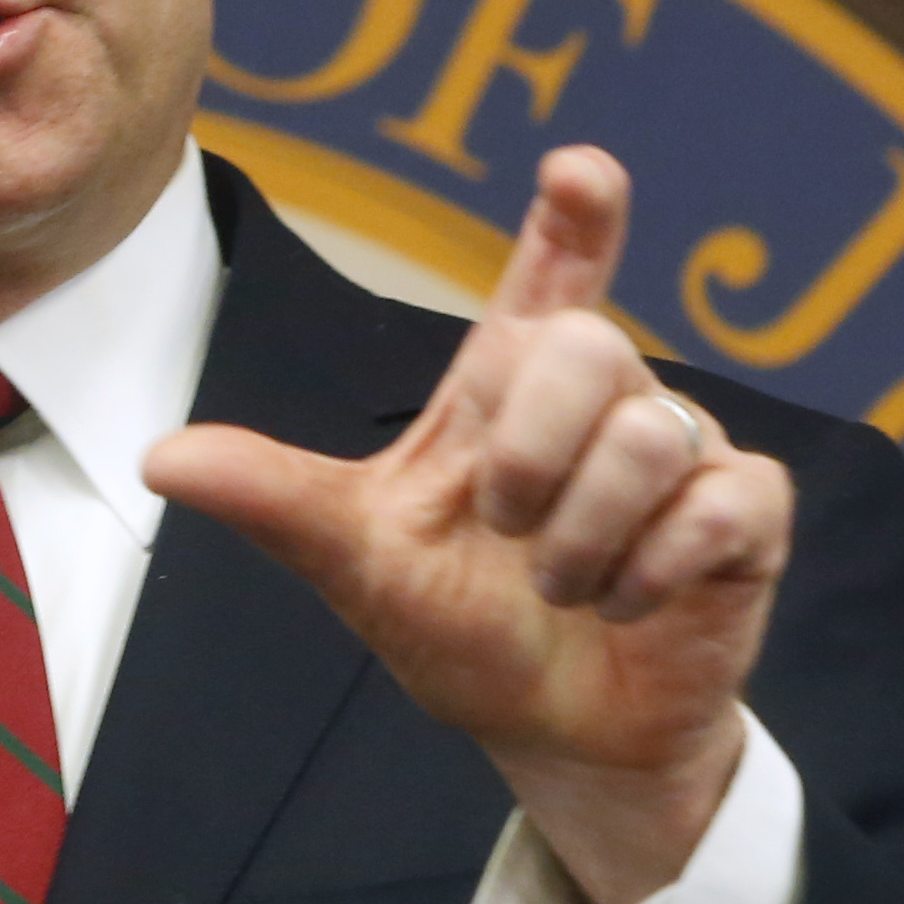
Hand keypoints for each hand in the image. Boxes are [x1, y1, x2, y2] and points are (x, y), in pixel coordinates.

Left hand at [145, 146, 789, 903]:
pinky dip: (658, 568)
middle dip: (533, 453)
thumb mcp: (358, 561)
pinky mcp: (745, 516)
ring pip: (656, 435)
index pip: (552, 275)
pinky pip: (723, 502)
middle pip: (590, 346)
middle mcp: (603, 399)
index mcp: (508, 386)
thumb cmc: (462, 628)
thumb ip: (274, 499)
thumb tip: (158, 456)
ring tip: (565, 586)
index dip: (574, 216)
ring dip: (586, 539)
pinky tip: (631, 603)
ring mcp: (684, 451)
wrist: (554, 735)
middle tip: (506, 532)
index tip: (580, 169)